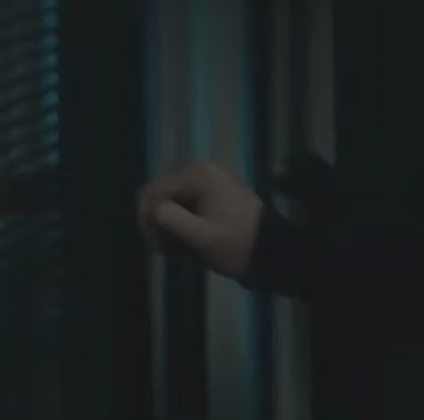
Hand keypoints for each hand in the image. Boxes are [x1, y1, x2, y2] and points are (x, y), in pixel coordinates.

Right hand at [138, 161, 263, 278]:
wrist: (274, 251)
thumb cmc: (237, 244)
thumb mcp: (200, 236)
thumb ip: (168, 218)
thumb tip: (148, 207)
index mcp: (200, 175)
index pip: (154, 192)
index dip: (149, 220)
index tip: (160, 246)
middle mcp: (203, 171)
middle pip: (161, 195)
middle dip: (159, 223)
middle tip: (170, 250)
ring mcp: (210, 182)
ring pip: (172, 203)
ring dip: (170, 227)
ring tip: (181, 251)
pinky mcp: (215, 195)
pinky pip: (187, 207)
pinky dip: (184, 225)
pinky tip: (188, 246)